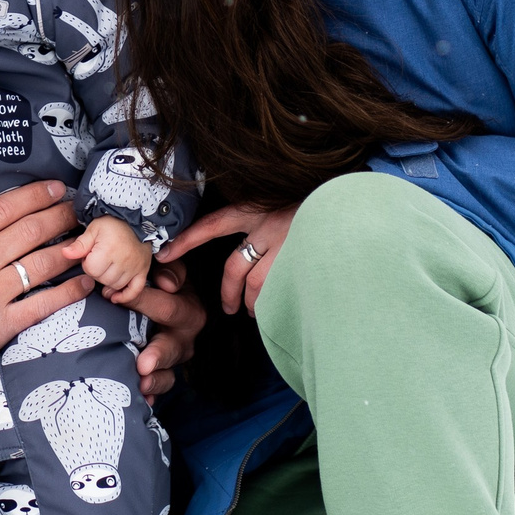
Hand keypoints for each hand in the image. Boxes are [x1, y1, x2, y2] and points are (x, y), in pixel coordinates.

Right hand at [0, 179, 92, 396]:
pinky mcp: (0, 325)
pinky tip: (85, 284)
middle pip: (28, 230)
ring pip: (41, 263)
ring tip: (86, 241)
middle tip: (76, 209)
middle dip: (58, 216)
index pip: (2, 209)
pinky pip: (43, 304)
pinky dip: (68, 293)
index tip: (53, 188)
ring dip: (68, 249)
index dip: (33, 195)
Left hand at [74, 216, 154, 304]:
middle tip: (100, 260)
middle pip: (103, 279)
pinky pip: (135, 290)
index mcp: (109, 250)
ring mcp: (135, 267)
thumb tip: (65, 253)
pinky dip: (125, 296)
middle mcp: (123, 260)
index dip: (88, 263)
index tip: (91, 255)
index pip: (91, 270)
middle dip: (97, 272)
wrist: (136, 219)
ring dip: (108, 281)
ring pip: (116, 285)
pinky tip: (115, 297)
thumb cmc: (113, 223)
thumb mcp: (93, 229)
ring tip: (107, 269)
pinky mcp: (143, 270)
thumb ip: (79, 244)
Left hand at [121, 261, 203, 398]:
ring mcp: (174, 358)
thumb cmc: (162, 283)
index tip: (110, 296)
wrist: (169, 302)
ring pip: (167, 373)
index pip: (165, 306)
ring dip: (154, 380)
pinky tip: (140, 401)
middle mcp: (184, 337)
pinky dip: (150, 395)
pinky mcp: (164, 373)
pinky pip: (159, 387)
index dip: (138, 301)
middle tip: (143, 364)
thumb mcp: (169, 270)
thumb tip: (165, 282)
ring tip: (141, 386)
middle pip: (170, 347)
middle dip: (156, 356)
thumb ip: (169, 271)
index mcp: (188, 309)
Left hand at [163, 201, 300, 315]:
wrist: (351, 206)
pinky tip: (277, 307)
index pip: (212, 225)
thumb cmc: (312, 207)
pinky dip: (275, 303)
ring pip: (256, 285)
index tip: (164, 254)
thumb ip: (258, 226)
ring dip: (252, 303)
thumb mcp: (280, 204)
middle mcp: (267, 226)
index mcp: (255, 209)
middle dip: (228, 294)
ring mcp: (286, 245)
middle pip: (234, 267)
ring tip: (254, 310)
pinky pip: (280, 292)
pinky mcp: (302, 262)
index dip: (187, 240)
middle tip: (229, 309)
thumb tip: (242, 251)